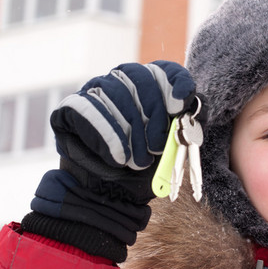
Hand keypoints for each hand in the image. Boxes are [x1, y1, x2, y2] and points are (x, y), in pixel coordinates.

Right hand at [23, 61, 199, 261]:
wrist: (107, 199)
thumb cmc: (142, 171)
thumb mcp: (171, 149)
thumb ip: (185, 126)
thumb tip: (196, 105)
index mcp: (149, 88)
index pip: (165, 70)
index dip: (176, 82)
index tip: (180, 104)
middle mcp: (121, 82)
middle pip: (141, 77)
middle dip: (154, 115)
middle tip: (157, 148)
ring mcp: (94, 92)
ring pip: (115, 92)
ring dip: (131, 132)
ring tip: (137, 162)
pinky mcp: (71, 108)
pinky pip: (88, 109)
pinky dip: (107, 136)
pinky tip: (117, 158)